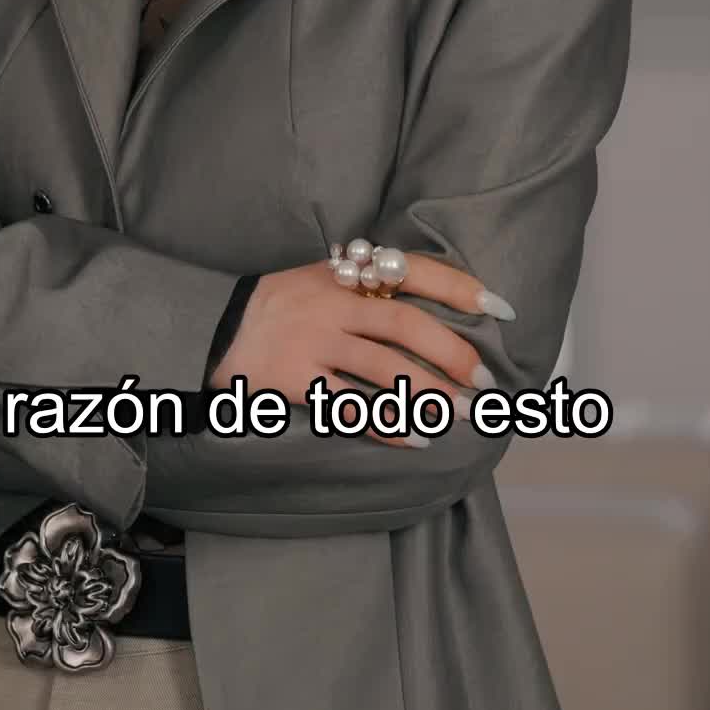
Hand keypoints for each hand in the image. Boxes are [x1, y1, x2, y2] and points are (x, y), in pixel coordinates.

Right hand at [210, 253, 514, 449]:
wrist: (208, 328)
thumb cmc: (277, 306)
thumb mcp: (319, 279)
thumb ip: (367, 287)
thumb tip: (435, 310)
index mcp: (343, 273)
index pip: (412, 270)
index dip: (460, 287)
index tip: (500, 306)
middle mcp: (331, 303)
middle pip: (406, 323)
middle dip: (451, 352)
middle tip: (482, 379)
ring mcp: (312, 342)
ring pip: (385, 370)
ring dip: (430, 395)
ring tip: (460, 413)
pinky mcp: (294, 381)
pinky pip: (351, 408)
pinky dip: (390, 425)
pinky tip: (417, 438)